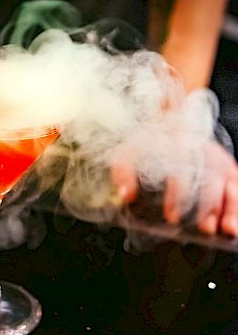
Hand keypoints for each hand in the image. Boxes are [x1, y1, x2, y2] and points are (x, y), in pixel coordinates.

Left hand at [112, 139, 237, 235]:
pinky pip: (237, 180)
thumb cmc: (149, 140)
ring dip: (231, 207)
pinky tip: (236, 219)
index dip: (177, 197)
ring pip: (229, 182)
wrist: (169, 119)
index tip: (171, 217)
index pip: (179, 173)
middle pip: (209, 181)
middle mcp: (199, 151)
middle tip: (205, 228)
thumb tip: (124, 195)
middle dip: (208, 207)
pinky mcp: (225, 162)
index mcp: (175, 146)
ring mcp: (215, 157)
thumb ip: (123, 172)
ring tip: (229, 230)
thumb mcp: (127, 151)